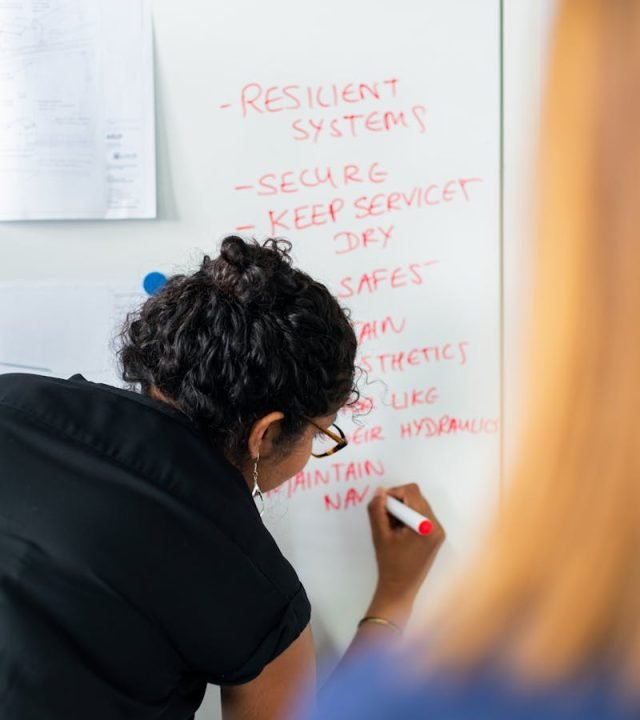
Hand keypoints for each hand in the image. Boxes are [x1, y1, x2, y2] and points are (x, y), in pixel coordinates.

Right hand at [366, 484, 444, 626]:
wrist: (400, 589)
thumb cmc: (390, 564)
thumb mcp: (379, 534)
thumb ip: (377, 510)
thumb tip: (380, 491)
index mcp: (427, 525)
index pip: (412, 492)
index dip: (394, 493)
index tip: (382, 506)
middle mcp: (437, 526)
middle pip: (416, 497)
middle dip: (398, 503)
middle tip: (385, 519)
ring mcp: (438, 531)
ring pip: (417, 505)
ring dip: (402, 511)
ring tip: (392, 528)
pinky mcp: (435, 536)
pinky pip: (421, 515)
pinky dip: (407, 517)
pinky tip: (399, 533)